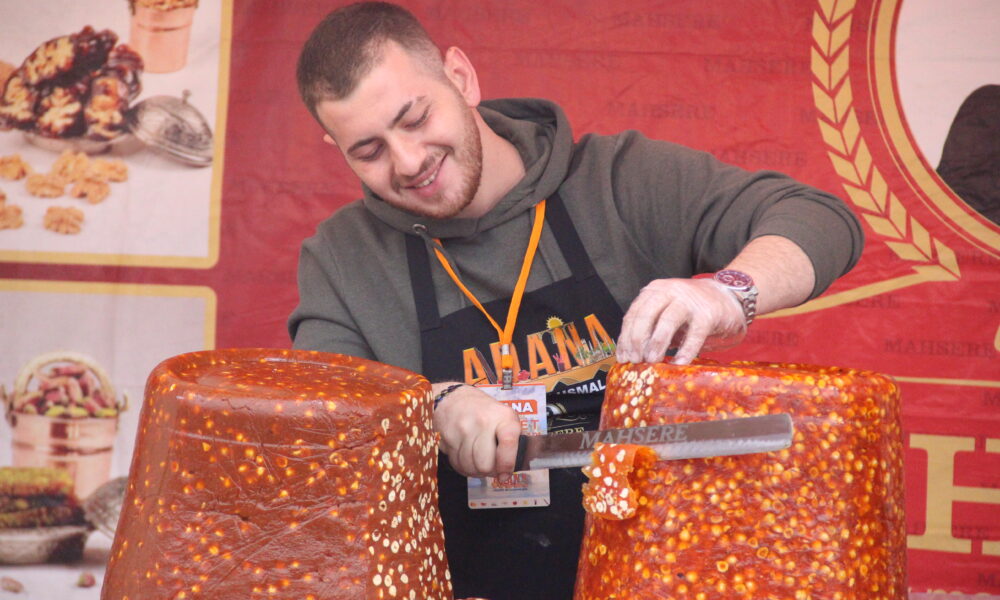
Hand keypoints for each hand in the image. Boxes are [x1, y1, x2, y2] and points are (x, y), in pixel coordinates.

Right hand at [432, 383, 521, 477]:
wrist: (454, 399)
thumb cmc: (484, 412)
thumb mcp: (505, 419)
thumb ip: (513, 442)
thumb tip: (511, 470)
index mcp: (503, 417)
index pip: (508, 443)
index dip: (506, 464)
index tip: (505, 474)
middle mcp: (483, 422)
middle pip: (484, 464)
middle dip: (488, 470)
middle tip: (490, 465)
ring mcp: (463, 430)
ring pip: (469, 467)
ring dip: (474, 470)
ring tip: (478, 460)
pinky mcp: (447, 438)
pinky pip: (456, 464)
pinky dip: (462, 465)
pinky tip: (467, 456)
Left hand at [616, 278, 746, 364]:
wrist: (729, 296)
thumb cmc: (692, 310)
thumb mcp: (666, 312)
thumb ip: (651, 326)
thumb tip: (632, 354)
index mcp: (655, 291)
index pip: (633, 314)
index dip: (625, 338)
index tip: (623, 358)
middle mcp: (670, 291)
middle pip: (646, 315)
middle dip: (637, 340)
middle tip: (636, 361)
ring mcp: (689, 301)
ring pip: (667, 321)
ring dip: (657, 344)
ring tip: (652, 361)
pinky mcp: (708, 313)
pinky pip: (694, 334)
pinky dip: (685, 350)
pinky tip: (678, 363)